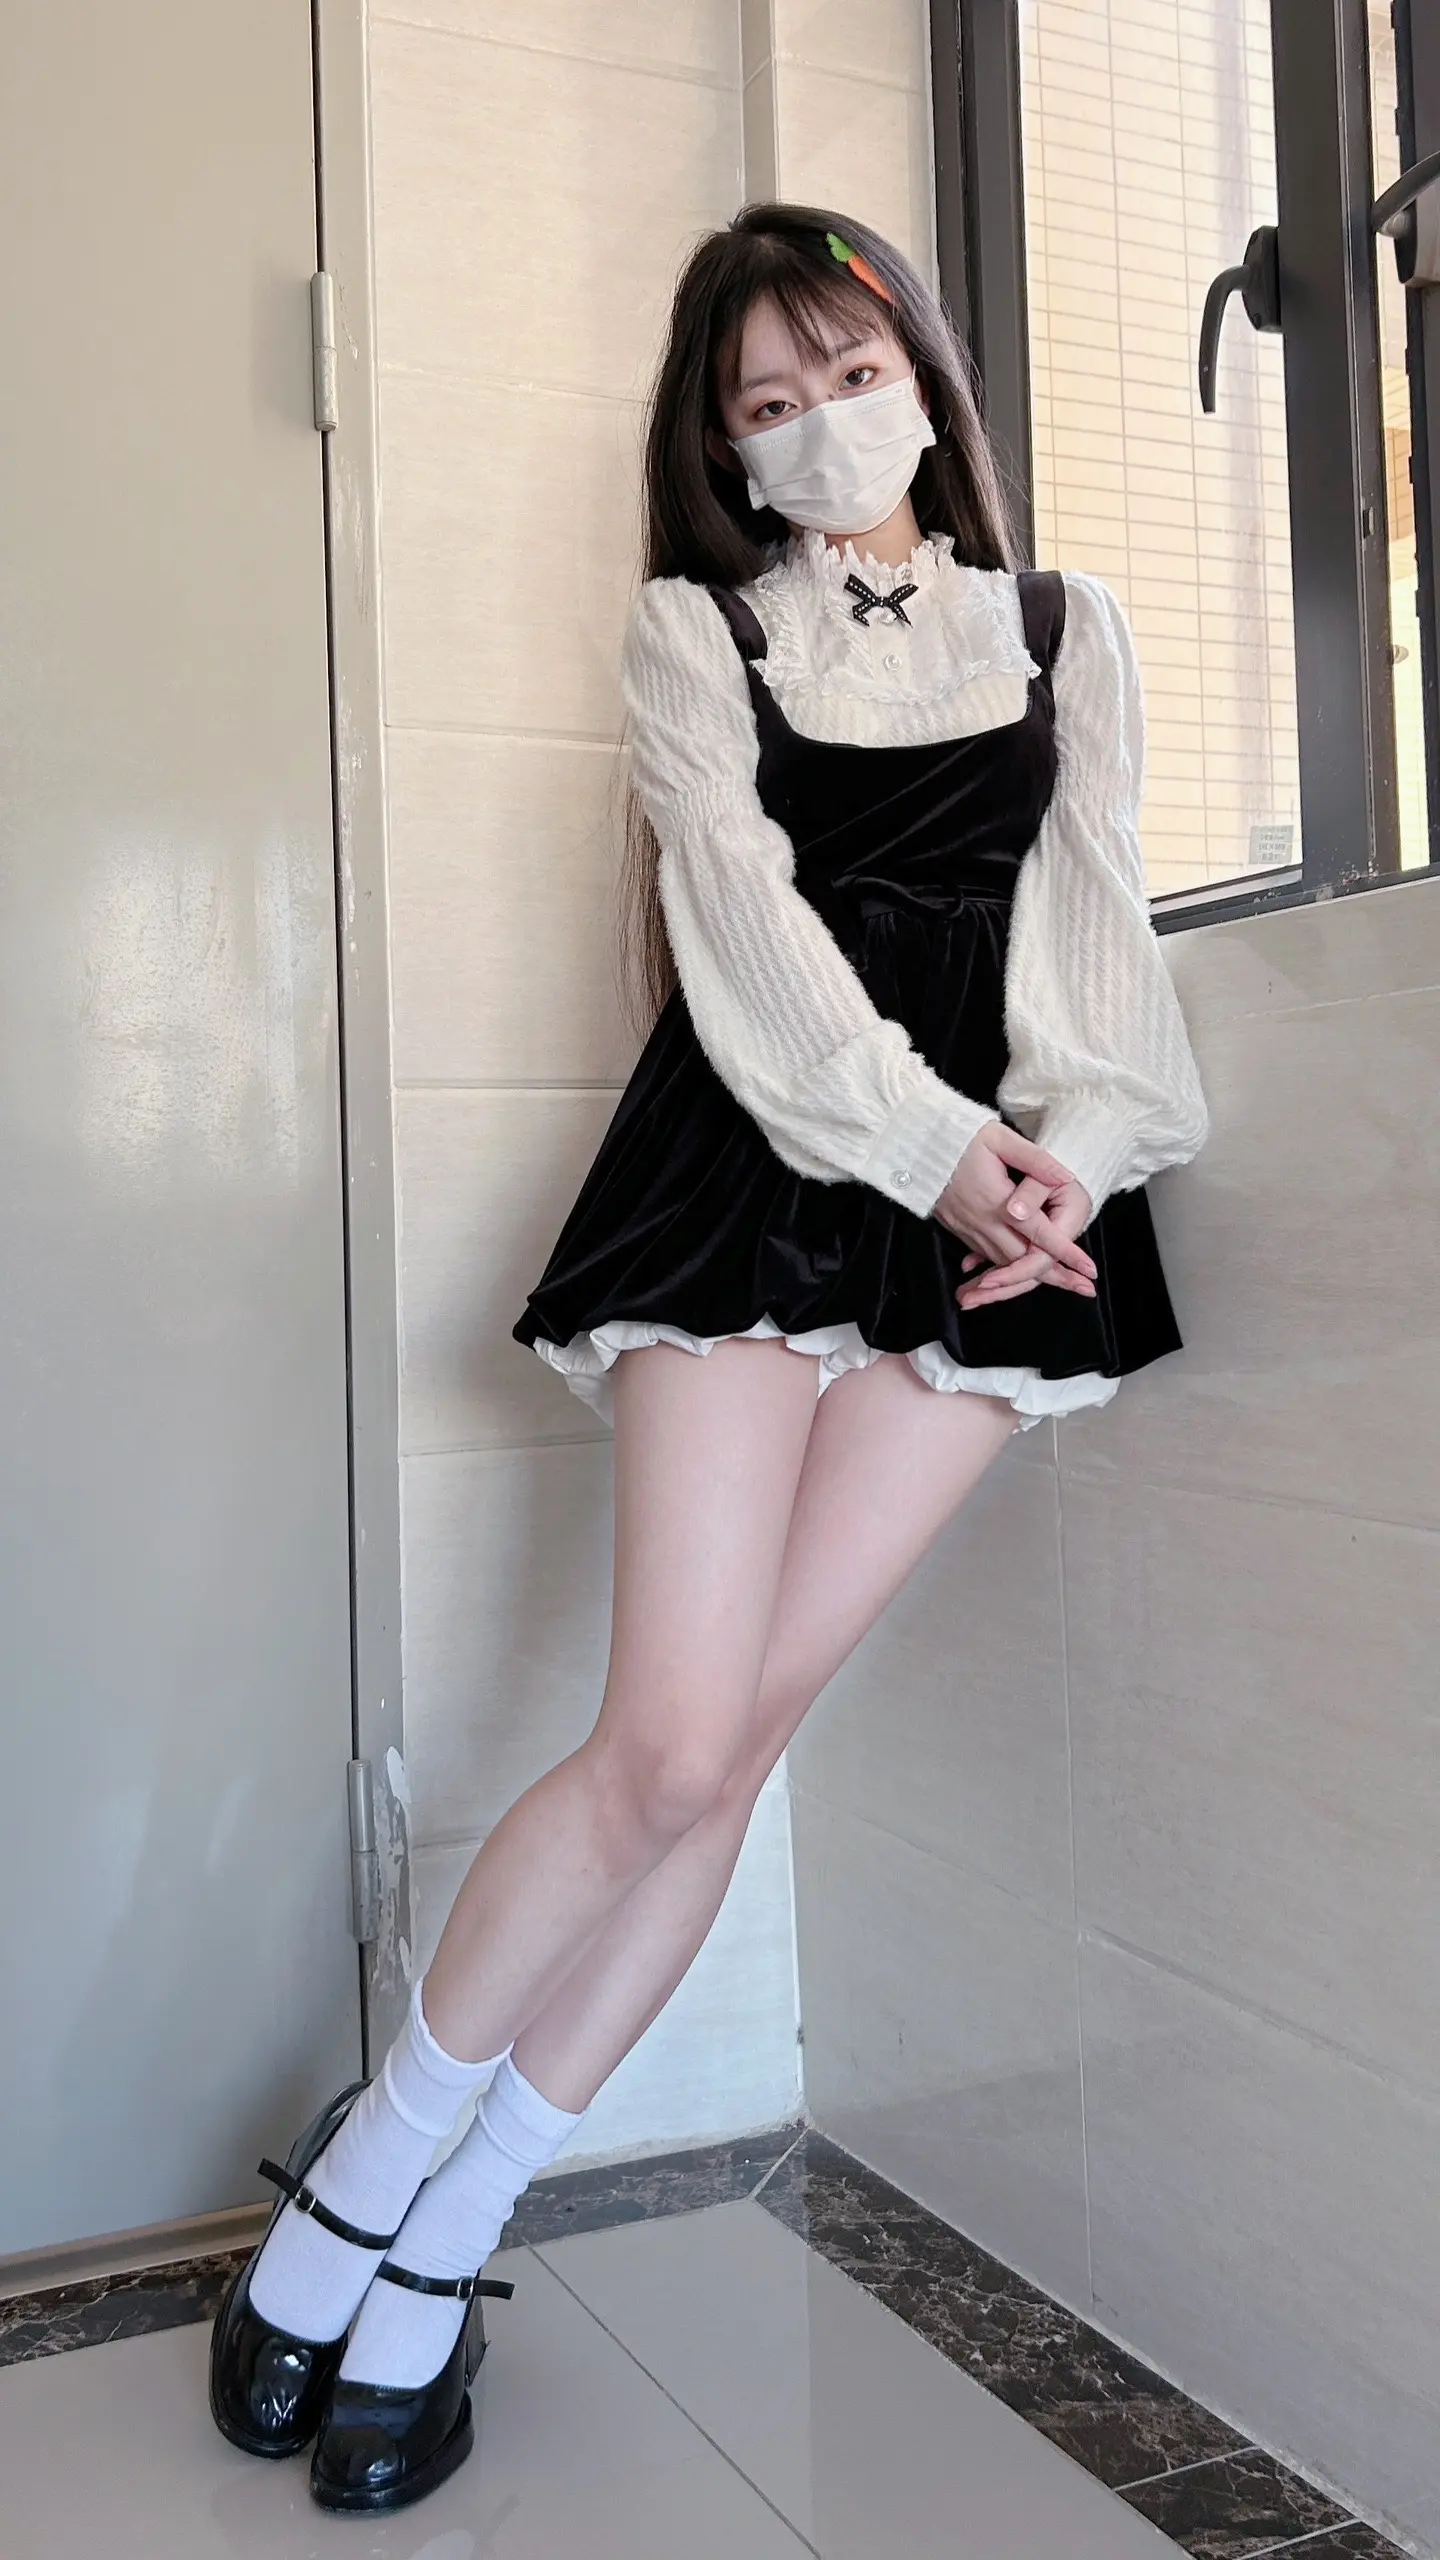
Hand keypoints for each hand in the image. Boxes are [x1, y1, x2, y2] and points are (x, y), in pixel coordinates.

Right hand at [932, 1124, 1095, 1297]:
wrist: (916, 1144)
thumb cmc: (960, 1136)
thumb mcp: (1000, 1139)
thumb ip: (1036, 1160)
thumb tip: (1065, 1177)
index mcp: (997, 1201)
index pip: (1039, 1234)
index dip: (1066, 1253)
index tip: (1088, 1269)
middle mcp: (982, 1221)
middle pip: (1023, 1260)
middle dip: (1055, 1276)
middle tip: (1084, 1287)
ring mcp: (967, 1227)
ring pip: (1003, 1263)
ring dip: (1030, 1276)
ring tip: (1060, 1283)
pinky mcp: (957, 1228)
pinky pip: (985, 1256)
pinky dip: (1006, 1267)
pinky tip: (1018, 1273)